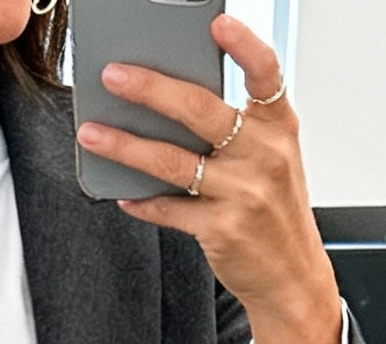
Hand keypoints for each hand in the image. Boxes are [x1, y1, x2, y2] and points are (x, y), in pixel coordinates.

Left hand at [76, 13, 341, 343]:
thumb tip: (173, 101)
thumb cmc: (275, 211)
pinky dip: (142, 200)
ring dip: (126, 146)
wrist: (291, 276)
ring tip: (93, 133)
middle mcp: (263, 155)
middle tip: (114, 75)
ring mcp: (242, 194)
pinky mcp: (220, 230)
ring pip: (172, 161)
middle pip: (200, 110)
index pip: (266, 73)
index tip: (216, 23)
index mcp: (278, 127)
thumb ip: (238, 128)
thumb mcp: (272, 158)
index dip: (243, 45)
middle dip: (150, 89)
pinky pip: (169, 209)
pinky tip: (122, 192)